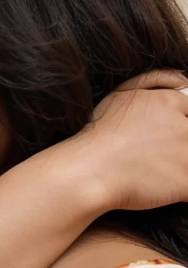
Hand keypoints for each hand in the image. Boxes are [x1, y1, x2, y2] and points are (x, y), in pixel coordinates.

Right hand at [64, 70, 187, 211]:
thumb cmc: (99, 135)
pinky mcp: (185, 182)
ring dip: (180, 165)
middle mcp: (183, 126)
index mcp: (170, 102)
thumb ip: (156, 81)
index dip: (178, 125)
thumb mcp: (121, 93)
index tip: (164, 137)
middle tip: (156, 154)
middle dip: (179, 144)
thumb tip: (183, 80)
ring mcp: (187, 155)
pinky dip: (180, 187)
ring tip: (158, 171)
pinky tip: (161, 187)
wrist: (90, 170)